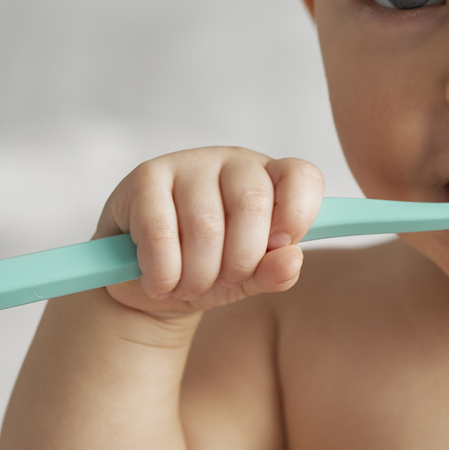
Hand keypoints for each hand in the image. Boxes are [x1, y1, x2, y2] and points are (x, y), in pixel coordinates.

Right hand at [97, 148, 322, 317]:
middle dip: (240, 261)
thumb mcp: (248, 280)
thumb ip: (274, 272)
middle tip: (224, 280)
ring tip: (188, 286)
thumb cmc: (208, 270)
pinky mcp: (146, 176)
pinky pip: (160, 232)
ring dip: (198, 275)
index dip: (297, 215)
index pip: (301, 177)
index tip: (279, 247)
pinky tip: (161, 281)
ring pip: (205, 225)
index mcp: (269, 179)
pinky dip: (164, 272)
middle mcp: (233, 162)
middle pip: (253, 204)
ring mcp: (188, 163)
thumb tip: (292, 259)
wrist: (151, 281)